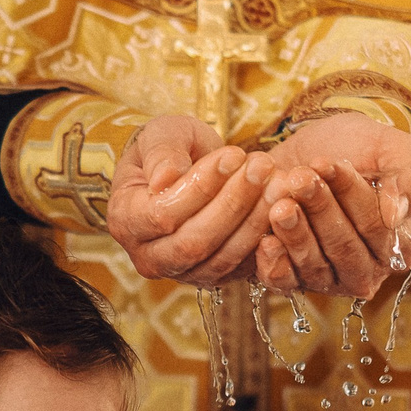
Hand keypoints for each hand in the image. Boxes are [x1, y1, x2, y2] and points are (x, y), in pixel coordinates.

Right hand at [106, 115, 282, 287]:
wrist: (186, 167)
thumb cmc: (169, 147)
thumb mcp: (161, 134)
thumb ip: (161, 152)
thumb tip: (164, 180)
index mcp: (125, 220)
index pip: (163, 215)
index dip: (202, 187)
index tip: (234, 154)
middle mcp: (149, 257)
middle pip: (194, 243)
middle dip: (234, 203)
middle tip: (264, 165)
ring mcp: (183, 273)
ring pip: (222, 258)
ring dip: (255, 219)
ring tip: (279, 179)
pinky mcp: (216, 277)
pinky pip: (244, 267)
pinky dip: (267, 237)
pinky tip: (285, 203)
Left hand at [250, 115, 410, 297]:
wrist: (309, 148)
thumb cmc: (359, 148)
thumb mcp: (393, 148)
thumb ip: (409, 179)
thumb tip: (395, 215)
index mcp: (402, 242)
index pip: (380, 228)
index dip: (354, 197)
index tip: (331, 165)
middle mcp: (368, 267)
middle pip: (345, 249)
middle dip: (321, 210)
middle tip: (300, 178)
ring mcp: (330, 277)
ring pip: (315, 266)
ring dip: (296, 232)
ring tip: (281, 202)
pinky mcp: (294, 277)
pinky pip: (285, 281)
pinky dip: (275, 262)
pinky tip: (266, 239)